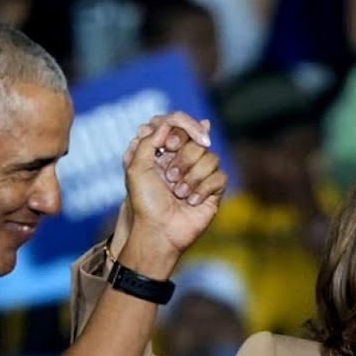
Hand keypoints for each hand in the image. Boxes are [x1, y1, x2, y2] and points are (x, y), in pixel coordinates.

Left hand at [119, 112, 227, 276]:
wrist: (158, 232)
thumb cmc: (145, 202)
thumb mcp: (136, 166)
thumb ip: (149, 139)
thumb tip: (169, 123)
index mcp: (163, 150)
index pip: (179, 124)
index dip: (180, 129)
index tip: (168, 147)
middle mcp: (182, 159)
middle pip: (197, 139)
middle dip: (182, 159)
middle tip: (169, 176)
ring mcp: (200, 173)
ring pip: (210, 157)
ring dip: (191, 177)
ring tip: (178, 193)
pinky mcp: (214, 189)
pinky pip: (219, 176)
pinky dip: (202, 189)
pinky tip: (191, 202)